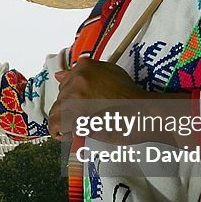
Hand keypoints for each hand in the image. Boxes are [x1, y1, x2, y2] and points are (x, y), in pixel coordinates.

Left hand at [48, 59, 186, 144]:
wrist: (144, 113)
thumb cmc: (132, 97)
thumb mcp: (111, 74)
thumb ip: (85, 73)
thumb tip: (59, 75)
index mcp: (85, 67)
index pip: (65, 82)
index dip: (73, 97)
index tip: (81, 105)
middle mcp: (78, 79)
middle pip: (61, 97)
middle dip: (70, 109)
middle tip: (86, 117)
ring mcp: (76, 97)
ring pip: (56, 110)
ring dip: (64, 120)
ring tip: (77, 127)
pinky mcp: (76, 117)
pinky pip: (56, 124)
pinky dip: (59, 131)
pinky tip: (69, 134)